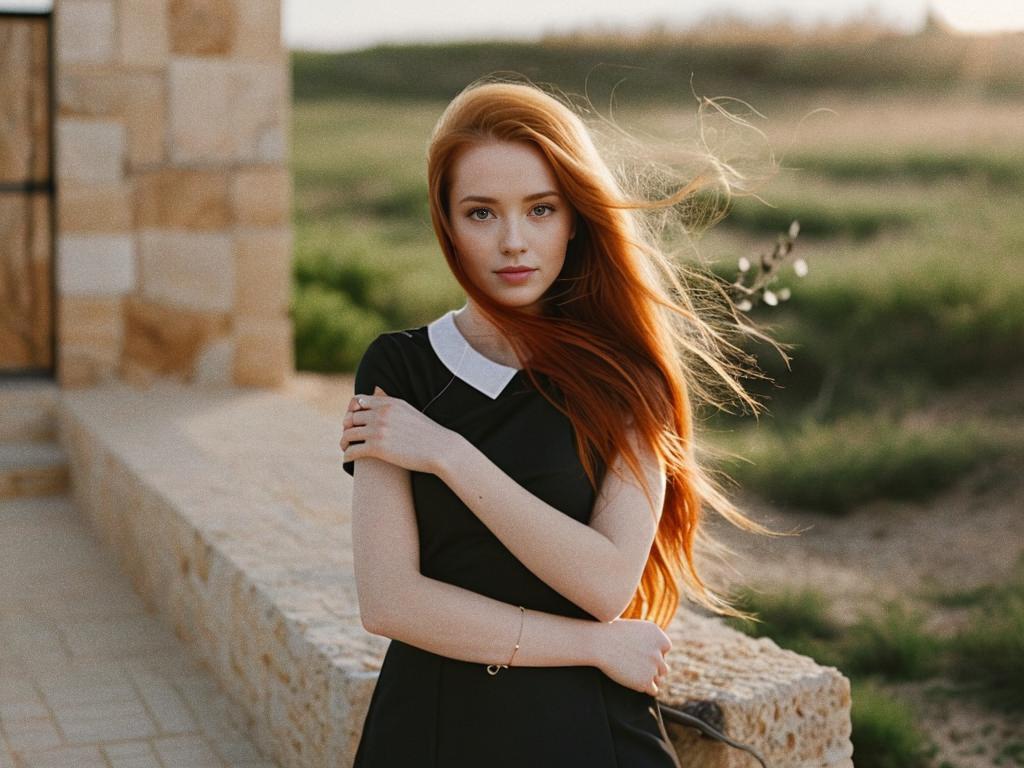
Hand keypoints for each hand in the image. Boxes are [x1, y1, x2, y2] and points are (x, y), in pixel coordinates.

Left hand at [340, 386, 455, 474]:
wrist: (440, 449)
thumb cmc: (427, 433)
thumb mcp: (409, 412)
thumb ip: (393, 407)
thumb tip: (380, 406)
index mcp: (388, 403)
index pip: (358, 401)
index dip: (351, 411)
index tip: (352, 421)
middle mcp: (381, 414)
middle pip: (351, 418)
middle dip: (347, 427)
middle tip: (347, 436)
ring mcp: (378, 430)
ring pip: (349, 434)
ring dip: (344, 442)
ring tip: (345, 448)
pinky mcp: (377, 448)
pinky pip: (352, 450)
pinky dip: (347, 455)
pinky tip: (348, 460)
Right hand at [591, 618, 671, 695]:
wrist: (599, 643)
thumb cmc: (610, 631)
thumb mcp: (634, 628)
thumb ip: (647, 639)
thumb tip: (652, 652)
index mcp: (658, 636)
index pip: (665, 648)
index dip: (654, 652)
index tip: (641, 653)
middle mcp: (659, 652)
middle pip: (663, 666)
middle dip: (653, 668)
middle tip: (637, 667)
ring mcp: (653, 668)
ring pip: (659, 679)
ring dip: (650, 679)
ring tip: (634, 675)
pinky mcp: (645, 681)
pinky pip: (653, 690)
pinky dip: (646, 688)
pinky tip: (634, 683)